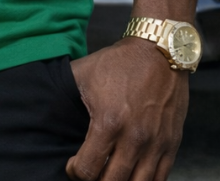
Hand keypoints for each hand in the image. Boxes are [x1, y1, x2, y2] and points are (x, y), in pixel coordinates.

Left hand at [66, 38, 188, 180]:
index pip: (87, 169)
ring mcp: (155, 144)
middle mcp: (134, 139)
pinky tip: (132, 175)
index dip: (75, 172)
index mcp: (109, 122)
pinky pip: (160, 179)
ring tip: (110, 174)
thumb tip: (48, 107)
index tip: (73, 166)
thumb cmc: (120, 62)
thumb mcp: (84, 73)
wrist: (158, 51)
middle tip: (91, 171)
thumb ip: (65, 94)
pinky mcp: (171, 144)